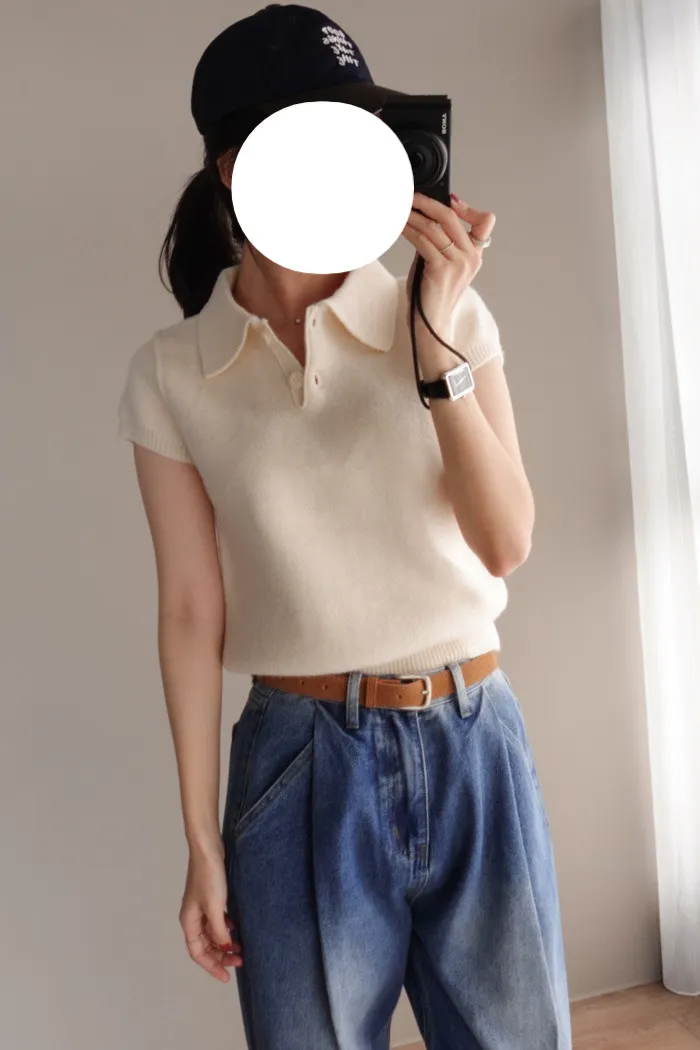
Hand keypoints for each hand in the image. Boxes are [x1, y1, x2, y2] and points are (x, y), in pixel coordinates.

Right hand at [179, 845, 242, 981]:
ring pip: (212, 933)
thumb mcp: (215, 907)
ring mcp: (201, 907)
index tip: (227, 976)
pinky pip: (217, 921)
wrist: (208, 849)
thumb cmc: (209, 877)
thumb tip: (224, 948)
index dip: (212, 966)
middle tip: (240, 961)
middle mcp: (193, 917)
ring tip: (241, 948)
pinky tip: (237, 929)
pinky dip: (226, 929)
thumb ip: (219, 930)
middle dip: (221, 955)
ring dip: (225, 942)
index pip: (198, 953)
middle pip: (206, 945)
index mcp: (189, 921)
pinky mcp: (211, 898)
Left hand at [402, 191, 495, 345]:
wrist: (430, 325)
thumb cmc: (431, 296)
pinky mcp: (441, 270)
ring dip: (414, 216)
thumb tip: (424, 219)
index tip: (450, 199)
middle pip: (452, 218)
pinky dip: (409, 231)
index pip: (485, 222)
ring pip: (434, 228)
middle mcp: (470, 257)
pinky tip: (399, 227)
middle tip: (412, 197)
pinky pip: (423, 241)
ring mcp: (458, 264)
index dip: (468, 207)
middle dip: (429, 203)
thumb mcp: (440, 265)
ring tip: (400, 211)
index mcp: (474, 255)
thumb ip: (439, 243)